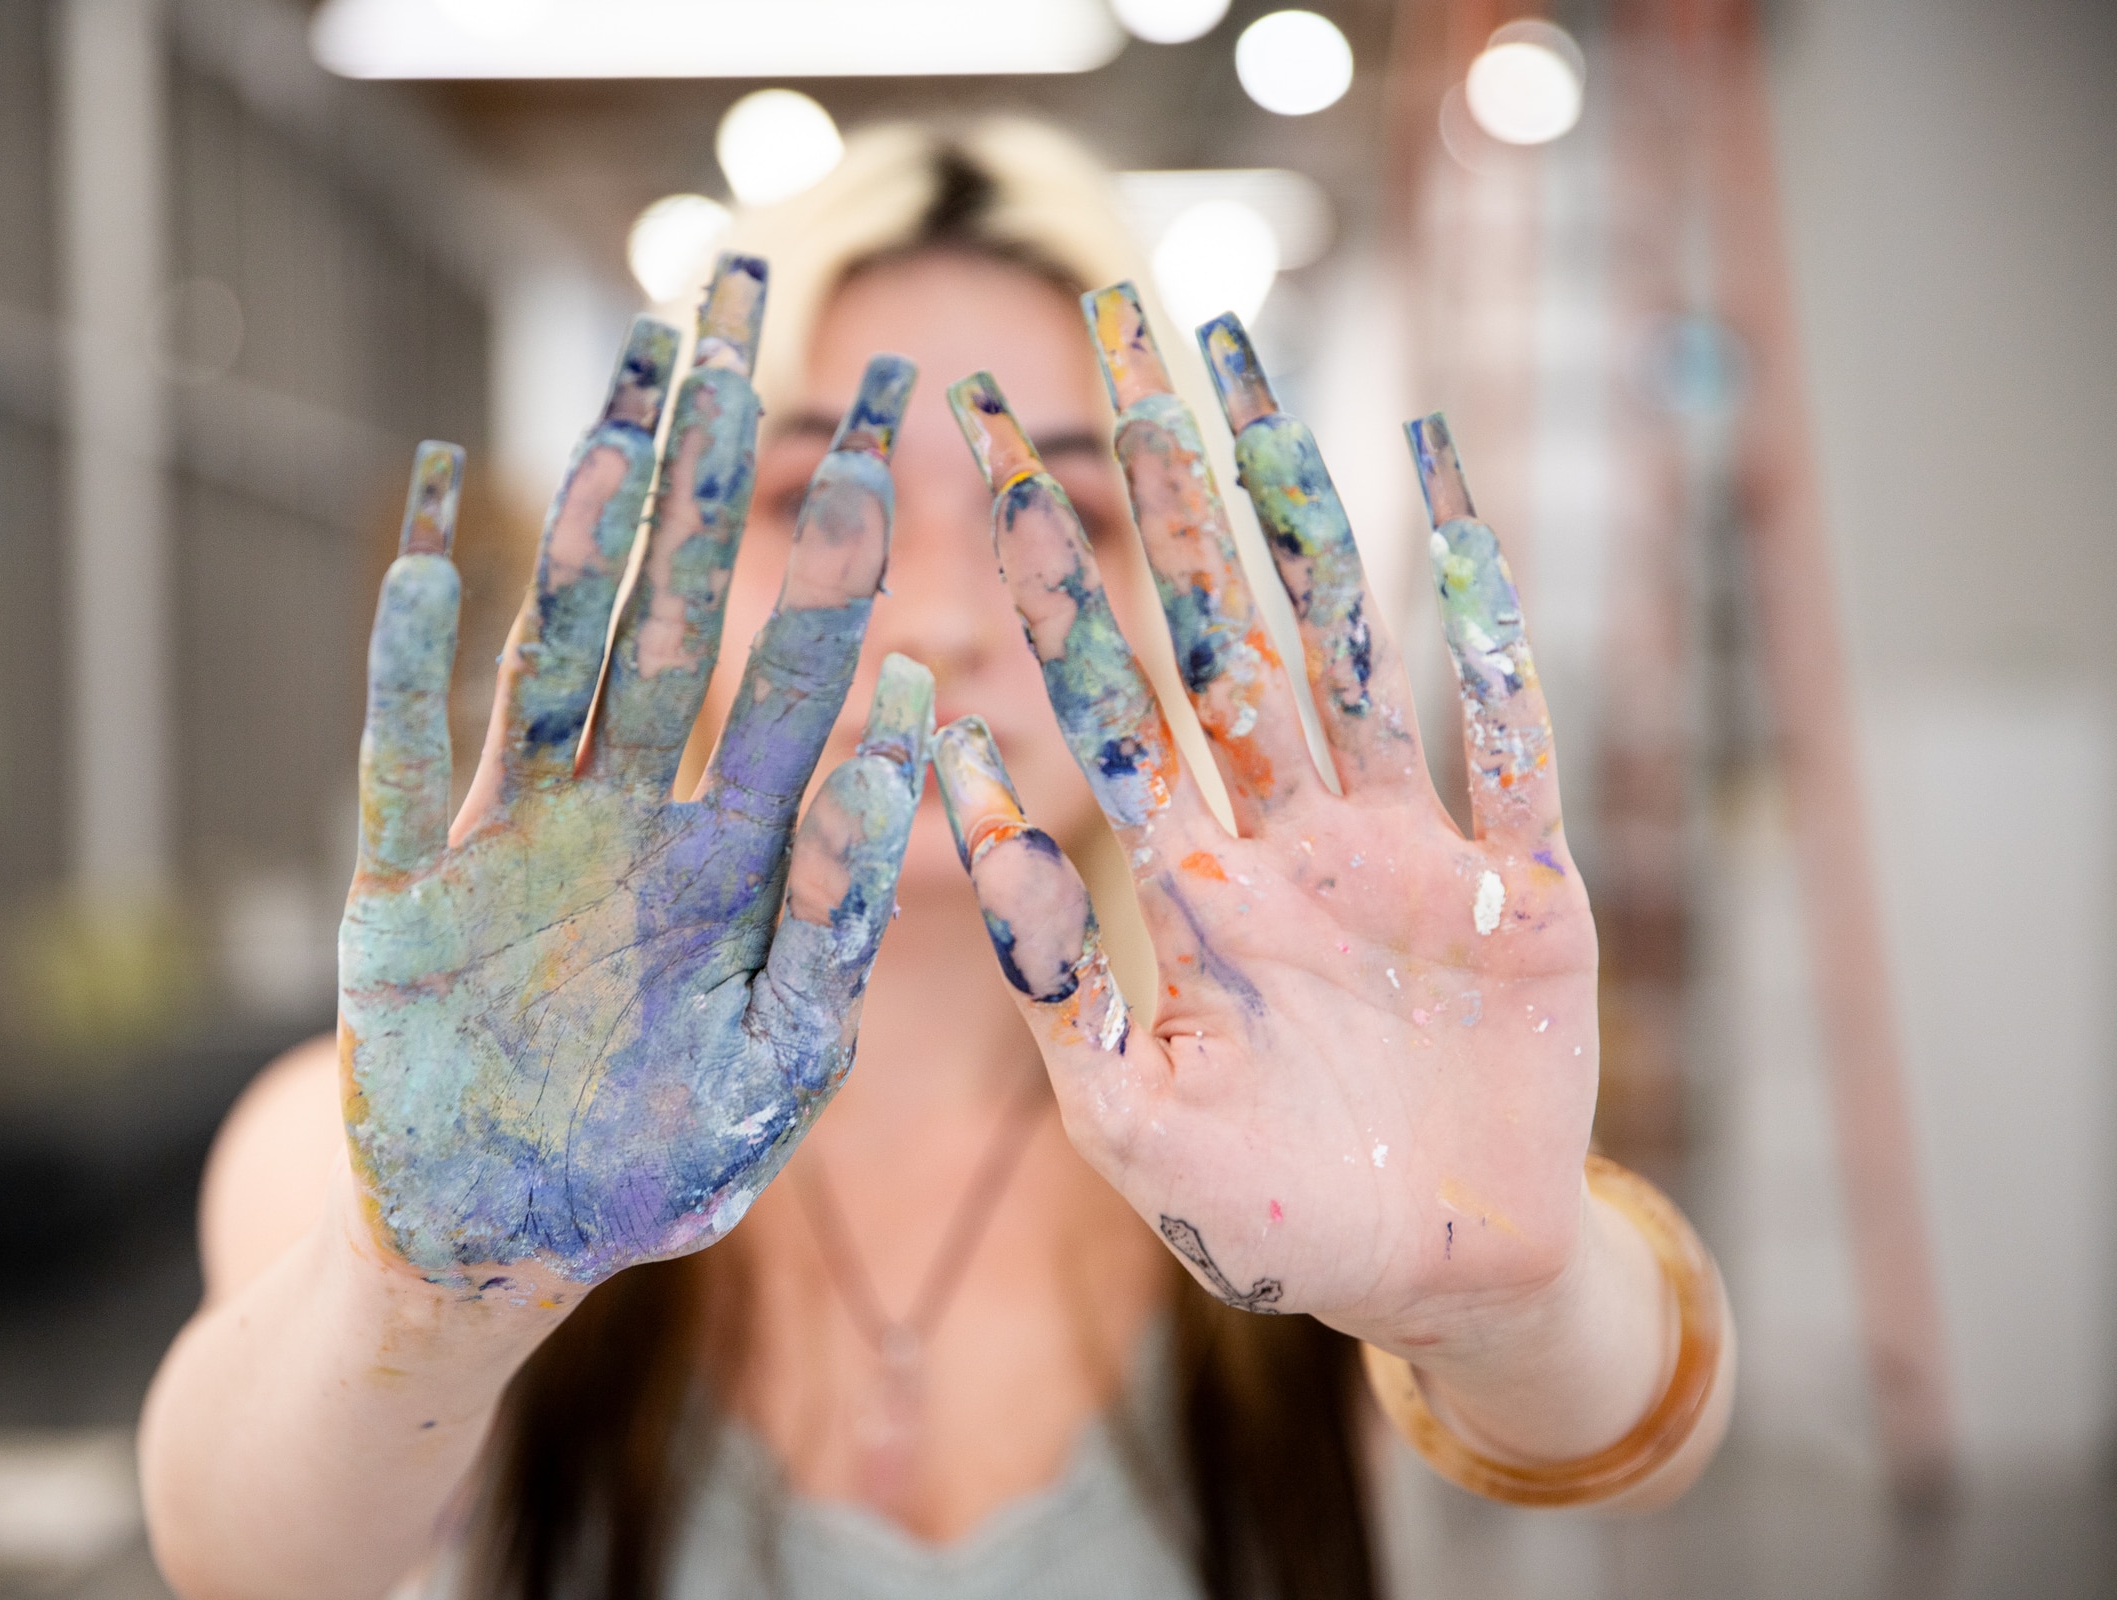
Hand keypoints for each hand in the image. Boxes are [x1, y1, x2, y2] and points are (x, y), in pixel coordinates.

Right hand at [340, 257, 931, 1289]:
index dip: (845, 539)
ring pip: (557, 647)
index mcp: (734, 860)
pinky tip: (431, 538)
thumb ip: (837, 922)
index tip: (893, 410)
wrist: (491, 1252)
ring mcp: (514, 838)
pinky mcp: (401, 882)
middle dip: (712, 463)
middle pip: (679, 610)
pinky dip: (411, 653)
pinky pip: (402, 750)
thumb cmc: (651, 1178)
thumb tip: (902, 736)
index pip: (804, 668)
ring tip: (623, 386)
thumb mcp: (773, 1071)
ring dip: (584, 521)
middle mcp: (631, 819)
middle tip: (739, 302)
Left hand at [937, 288, 1597, 1350]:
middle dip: (1172, 486)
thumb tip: (949, 796)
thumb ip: (1048, 970)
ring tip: (1257, 377)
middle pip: (1224, 627)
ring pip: (1350, 646)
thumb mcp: (1127, 1110)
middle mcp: (1292, 835)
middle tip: (1122, 328)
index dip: (1049, 572)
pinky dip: (1485, 640)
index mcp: (1191, 882)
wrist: (1432, 1281)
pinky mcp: (1524, 890)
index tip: (981, 449)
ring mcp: (1408, 850)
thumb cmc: (1265, 1208)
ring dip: (1307, 514)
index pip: (1106, 694)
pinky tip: (1451, 520)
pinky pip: (1509, 743)